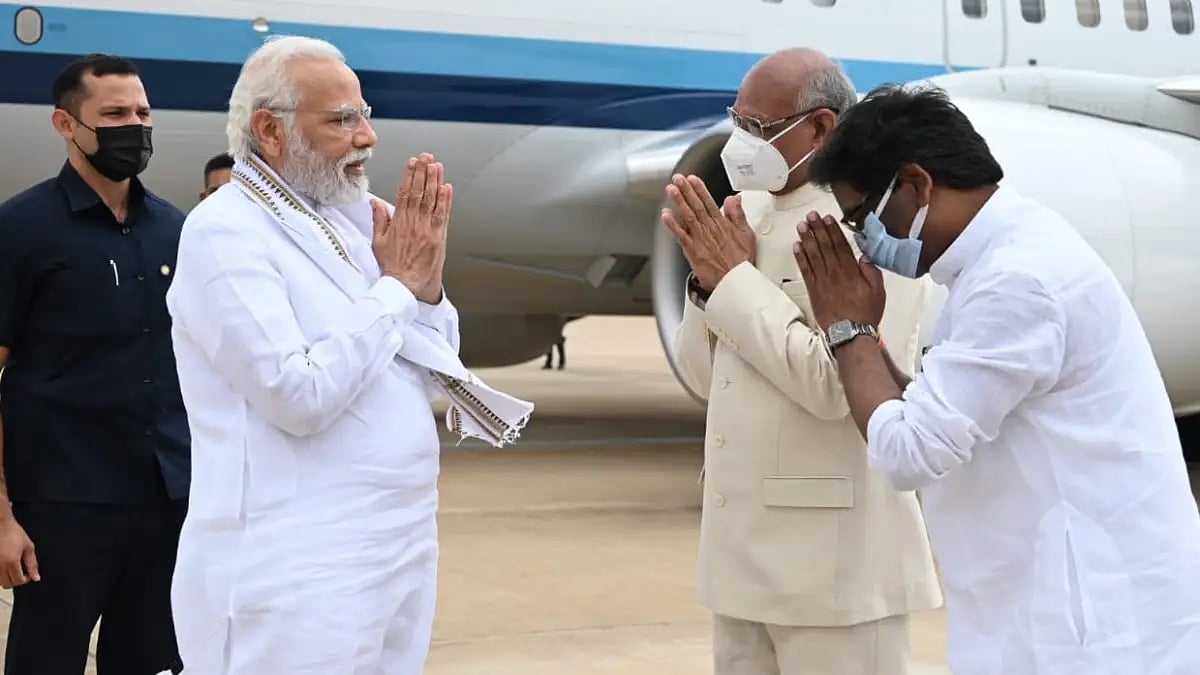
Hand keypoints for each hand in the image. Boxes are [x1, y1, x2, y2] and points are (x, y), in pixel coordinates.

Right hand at [0, 511, 37, 588]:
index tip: (29, 574)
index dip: (25, 580)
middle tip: (21, 572)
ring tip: (12, 569)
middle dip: (16, 581)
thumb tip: (36, 577)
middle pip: (7, 584)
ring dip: (7, 579)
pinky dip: (0, 574)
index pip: (18, 581)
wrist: (0, 524)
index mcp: (11, 562)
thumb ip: (32, 564)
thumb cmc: (14, 533)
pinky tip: (5, 565)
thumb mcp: (28, 547)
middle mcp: (0, 566)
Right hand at [371, 154, 452, 303]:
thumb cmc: (393, 266)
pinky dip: (445, 200)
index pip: (404, 192)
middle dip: (423, 172)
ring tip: (437, 166)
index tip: (412, 162)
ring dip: (435, 181)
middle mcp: (414, 223)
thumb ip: (379, 220)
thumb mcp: (378, 242)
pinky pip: (443, 215)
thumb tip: (375, 202)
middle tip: (426, 157)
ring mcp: (427, 229)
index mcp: (399, 222)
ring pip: (432, 200)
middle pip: (419, 192)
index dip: (409, 175)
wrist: (406, 285)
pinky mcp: (438, 237)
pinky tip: (447, 187)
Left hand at [661, 174, 755, 290]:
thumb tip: (734, 199)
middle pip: (696, 206)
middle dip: (686, 191)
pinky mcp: (693, 251)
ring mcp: (700, 240)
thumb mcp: (747, 234)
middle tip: (678, 179)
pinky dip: (672, 225)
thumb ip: (738, 215)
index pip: (709, 202)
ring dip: (678, 202)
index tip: (692, 179)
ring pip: (688, 216)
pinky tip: (665, 215)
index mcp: (722, 224)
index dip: (700, 189)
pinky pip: (681, 235)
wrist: (735, 281)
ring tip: (671, 190)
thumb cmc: (741, 262)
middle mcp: (710, 229)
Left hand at [793, 211, 884, 330]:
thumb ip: (871, 271)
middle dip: (817, 229)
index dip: (832, 230)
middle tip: (811, 216)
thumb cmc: (864, 313)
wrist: (850, 333)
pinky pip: (805, 270)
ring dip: (806, 239)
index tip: (827, 219)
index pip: (840, 245)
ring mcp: (822, 281)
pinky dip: (800, 258)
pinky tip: (796, 246)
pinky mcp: (813, 290)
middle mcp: (835, 274)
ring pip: (813, 255)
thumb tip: (864, 256)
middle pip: (824, 247)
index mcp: (851, 272)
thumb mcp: (878, 291)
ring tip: (802, 225)